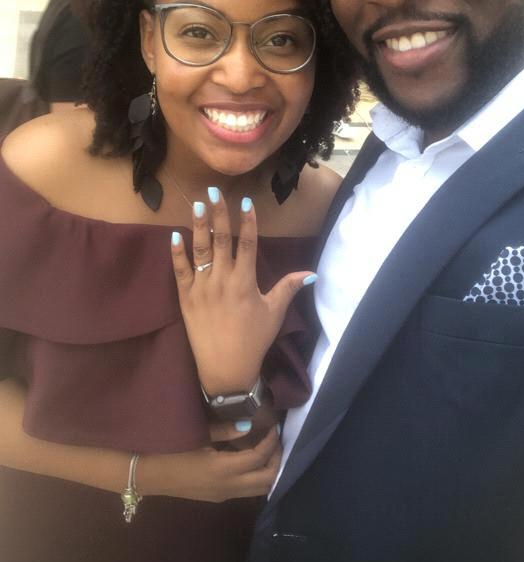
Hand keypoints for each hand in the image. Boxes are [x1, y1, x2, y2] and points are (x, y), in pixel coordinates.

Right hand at [141, 423, 280, 501]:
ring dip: (268, 470)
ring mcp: (224, 496)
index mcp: (224, 470)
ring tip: (266, 450)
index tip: (274, 427)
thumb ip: (225, 431)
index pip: (259, 458)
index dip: (271, 443)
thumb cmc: (170, 450)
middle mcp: (228, 487)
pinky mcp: (219, 498)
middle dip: (276, 459)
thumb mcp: (198, 435)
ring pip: (260, 489)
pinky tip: (250, 461)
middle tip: (275, 441)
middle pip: (267, 479)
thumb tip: (248, 424)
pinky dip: (256, 477)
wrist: (148, 475)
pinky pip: (247, 490)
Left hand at [171, 189, 315, 393]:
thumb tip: (312, 273)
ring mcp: (201, 289)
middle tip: (214, 191)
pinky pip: (180, 272)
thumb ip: (289, 288)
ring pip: (199, 251)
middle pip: (221, 241)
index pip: (247, 244)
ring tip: (197, 205)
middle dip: (218, 214)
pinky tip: (174, 235)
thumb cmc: (253, 340)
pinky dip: (177, 253)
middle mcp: (222, 281)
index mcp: (245, 282)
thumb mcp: (274, 314)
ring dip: (198, 226)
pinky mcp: (185, 299)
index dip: (247, 222)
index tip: (245, 202)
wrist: (226, 369)